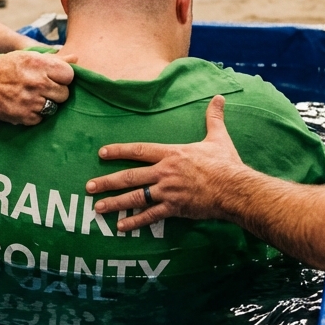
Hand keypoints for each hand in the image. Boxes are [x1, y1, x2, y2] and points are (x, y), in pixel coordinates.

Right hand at [0, 50, 75, 125]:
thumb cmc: (8, 67)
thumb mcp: (28, 56)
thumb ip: (54, 59)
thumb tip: (76, 58)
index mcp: (40, 64)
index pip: (69, 75)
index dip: (63, 77)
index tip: (55, 77)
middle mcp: (38, 83)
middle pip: (64, 94)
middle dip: (56, 92)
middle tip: (42, 88)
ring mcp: (32, 101)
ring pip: (54, 107)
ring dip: (46, 104)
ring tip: (34, 97)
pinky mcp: (25, 116)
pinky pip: (41, 118)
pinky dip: (35, 114)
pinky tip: (25, 106)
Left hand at [84, 96, 247, 230]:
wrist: (235, 188)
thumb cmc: (226, 163)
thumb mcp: (218, 137)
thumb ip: (213, 118)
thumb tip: (220, 98)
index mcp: (172, 154)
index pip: (139, 150)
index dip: (119, 151)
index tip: (102, 152)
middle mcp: (165, 172)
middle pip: (130, 176)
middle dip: (107, 181)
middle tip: (90, 186)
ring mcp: (167, 191)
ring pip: (135, 197)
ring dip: (115, 203)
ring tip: (97, 208)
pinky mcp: (174, 208)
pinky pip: (150, 216)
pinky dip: (135, 221)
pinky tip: (121, 227)